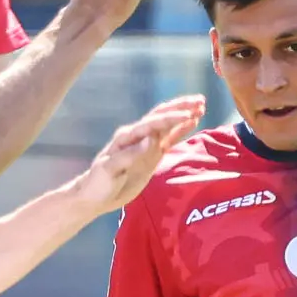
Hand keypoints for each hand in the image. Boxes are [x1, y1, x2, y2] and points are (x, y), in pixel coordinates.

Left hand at [64, 96, 207, 216]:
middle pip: (161, 116)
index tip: (188, 114)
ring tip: (202, 106)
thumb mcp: (111, 170)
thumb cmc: (99, 183)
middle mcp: (138, 136)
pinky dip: (181, 130)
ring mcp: (146, 144)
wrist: (95, 196)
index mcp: (127, 137)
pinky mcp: (151, 154)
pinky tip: (194, 122)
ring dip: (184, 115)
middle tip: (200, 100)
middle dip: (180, 107)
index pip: (152, 123)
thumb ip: (130, 155)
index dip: (170, 118)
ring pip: (168, 124)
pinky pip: (169, 138)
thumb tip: (152, 140)